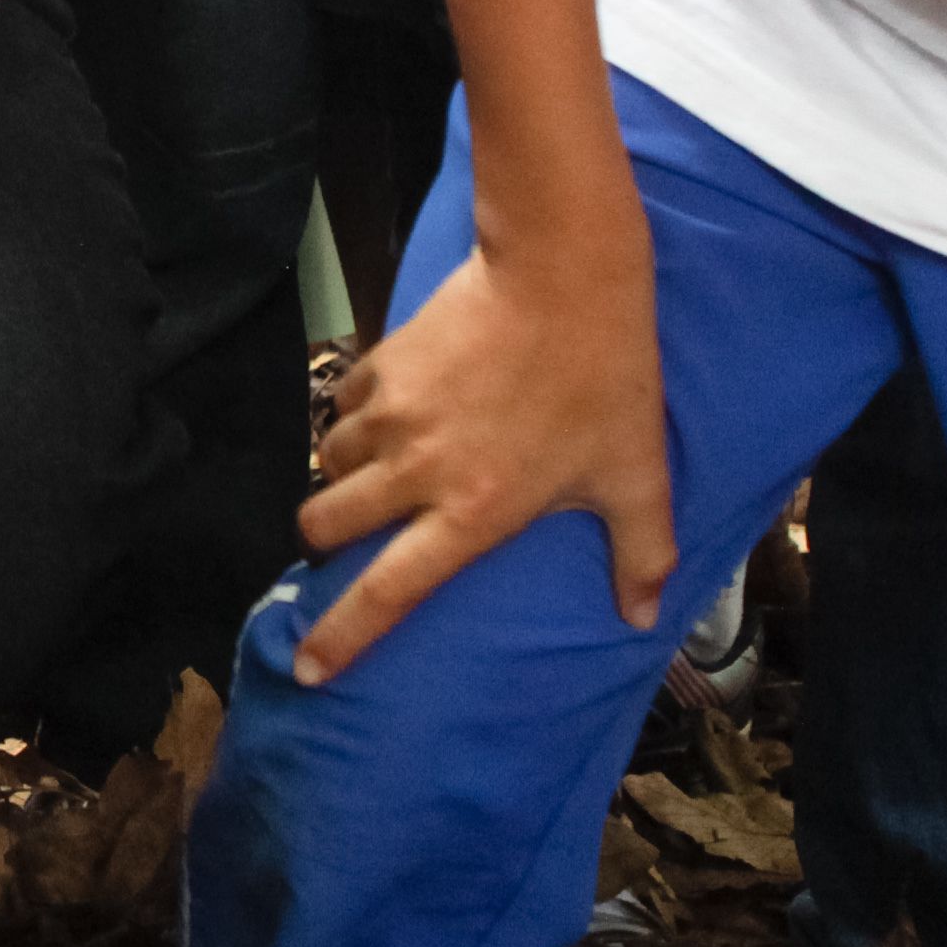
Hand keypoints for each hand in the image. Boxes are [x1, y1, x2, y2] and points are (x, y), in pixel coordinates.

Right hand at [287, 234, 670, 683]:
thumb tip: (642, 619)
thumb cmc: (605, 380)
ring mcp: (389, 415)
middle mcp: (414, 472)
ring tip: (377, 472)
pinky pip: (342, 407)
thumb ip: (640, 553)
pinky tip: (390, 414)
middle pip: (323, 526)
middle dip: (324, 542)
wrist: (562, 275)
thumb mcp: (634, 474)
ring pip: (326, 463)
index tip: (304, 670)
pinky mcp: (380, 365)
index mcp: (470, 514)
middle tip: (350, 538)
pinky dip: (354, 420)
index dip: (339, 637)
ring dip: (341, 476)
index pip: (385, 593)